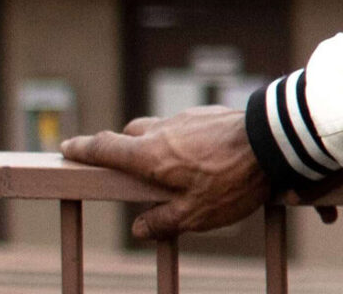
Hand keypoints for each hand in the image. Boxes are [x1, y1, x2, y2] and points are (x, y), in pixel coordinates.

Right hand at [60, 106, 333, 239]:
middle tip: (117, 159)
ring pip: (160, 127)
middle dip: (120, 145)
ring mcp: (189, 118)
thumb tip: (140, 228)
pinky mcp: (212, 114)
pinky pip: (187, 126)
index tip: (67, 146)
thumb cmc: (232, 179)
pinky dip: (184, 138)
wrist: (274, 140)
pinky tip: (201, 154)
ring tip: (164, 162)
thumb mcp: (196, 214)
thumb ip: (163, 222)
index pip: (105, 148)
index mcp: (149, 154)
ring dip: (155, 141)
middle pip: (131, 133)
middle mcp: (163, 130)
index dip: (83, 149)